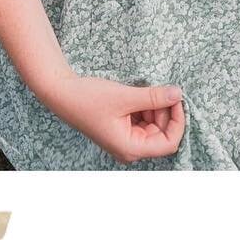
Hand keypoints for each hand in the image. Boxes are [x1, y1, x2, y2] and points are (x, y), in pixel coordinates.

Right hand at [39, 74, 185, 164]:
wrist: (61, 92)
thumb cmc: (88, 98)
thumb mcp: (125, 96)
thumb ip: (154, 97)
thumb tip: (178, 94)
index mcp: (130, 148)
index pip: (169, 143)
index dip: (177, 121)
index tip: (176, 99)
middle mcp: (129, 149)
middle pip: (162, 134)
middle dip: (163, 112)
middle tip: (160, 90)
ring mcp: (124, 140)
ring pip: (153, 126)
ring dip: (153, 108)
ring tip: (142, 92)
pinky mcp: (120, 130)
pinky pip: (142, 122)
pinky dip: (144, 108)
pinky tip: (135, 96)